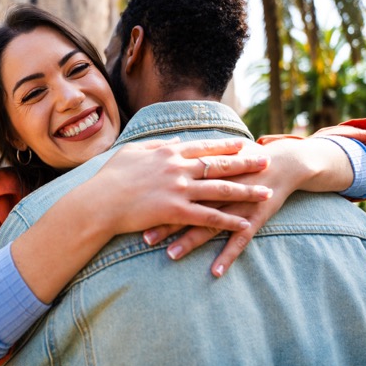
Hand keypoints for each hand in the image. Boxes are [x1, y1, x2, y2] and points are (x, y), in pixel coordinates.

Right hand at [92, 137, 272, 235]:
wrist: (99, 202)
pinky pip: (208, 216)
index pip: (203, 147)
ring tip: (266, 193)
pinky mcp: (176, 211)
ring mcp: (179, 189)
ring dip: (246, 192)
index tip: (243, 143)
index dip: (225, 145)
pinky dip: (228, 220)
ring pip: (220, 190)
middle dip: (246, 163)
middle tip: (266, 162)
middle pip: (219, 164)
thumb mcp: (132, 152)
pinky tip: (244, 223)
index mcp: (168, 153)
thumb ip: (156, 146)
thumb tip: (173, 142)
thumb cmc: (110, 177)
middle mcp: (178, 168)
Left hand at [143, 138, 351, 276]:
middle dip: (166, 222)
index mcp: (207, 171)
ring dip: (190, 241)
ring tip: (170, 255)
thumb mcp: (215, 153)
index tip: (135, 209)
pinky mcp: (254, 218)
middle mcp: (220, 188)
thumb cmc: (241, 159)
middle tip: (144, 237)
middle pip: (189, 206)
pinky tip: (216, 272)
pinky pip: (240, 240)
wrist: (281, 164)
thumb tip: (161, 153)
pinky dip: (228, 256)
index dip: (156, 197)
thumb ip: (190, 156)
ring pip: (210, 225)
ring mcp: (237, 204)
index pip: (177, 185)